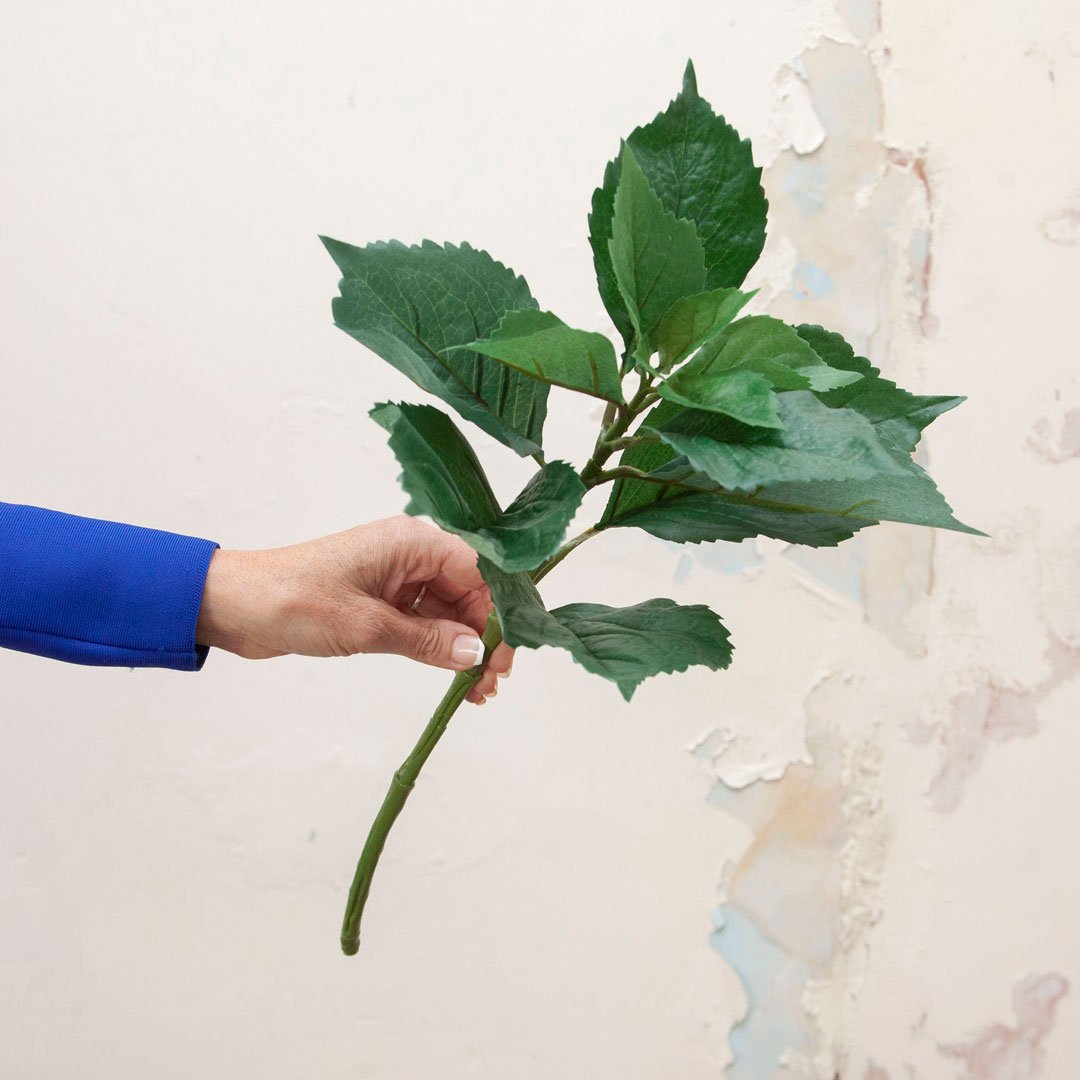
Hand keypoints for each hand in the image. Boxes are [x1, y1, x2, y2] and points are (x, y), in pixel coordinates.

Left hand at [195, 515, 511, 703]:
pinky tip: (451, 675)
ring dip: (462, 647)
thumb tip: (474, 654)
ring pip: (448, 610)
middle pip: (468, 592)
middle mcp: (409, 554)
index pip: (477, 573)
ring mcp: (394, 576)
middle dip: (483, 636)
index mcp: (411, 542)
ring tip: (475, 690)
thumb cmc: (293, 600)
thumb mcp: (366, 626)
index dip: (496, 615)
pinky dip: (438, 647)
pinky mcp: (379, 599)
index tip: (503, 656)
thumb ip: (427, 641)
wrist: (234, 605)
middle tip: (491, 681)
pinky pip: (423, 620)